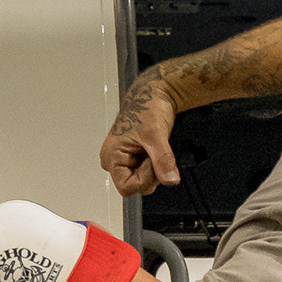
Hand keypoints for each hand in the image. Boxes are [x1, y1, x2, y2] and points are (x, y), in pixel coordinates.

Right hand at [99, 81, 180, 198]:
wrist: (154, 93)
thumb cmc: (147, 106)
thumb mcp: (156, 135)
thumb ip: (163, 161)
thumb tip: (170, 180)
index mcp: (111, 156)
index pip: (127, 187)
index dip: (145, 178)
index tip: (152, 159)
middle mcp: (113, 160)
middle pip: (134, 185)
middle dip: (150, 174)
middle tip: (154, 151)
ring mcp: (122, 160)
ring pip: (141, 181)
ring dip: (154, 169)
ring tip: (153, 148)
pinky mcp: (131, 158)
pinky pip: (145, 173)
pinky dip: (154, 165)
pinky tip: (153, 150)